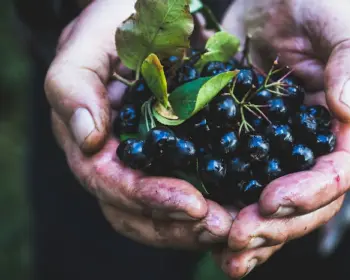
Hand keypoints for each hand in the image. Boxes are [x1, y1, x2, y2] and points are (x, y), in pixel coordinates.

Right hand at [45, 0, 232, 248]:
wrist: (158, 16)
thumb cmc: (119, 24)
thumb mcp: (91, 40)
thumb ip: (74, 83)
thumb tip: (87, 137)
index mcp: (95, 142)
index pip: (111, 184)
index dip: (147, 199)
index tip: (191, 204)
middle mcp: (123, 162)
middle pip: (140, 213)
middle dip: (180, 225)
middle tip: (222, 225)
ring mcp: (156, 164)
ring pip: (169, 213)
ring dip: (202, 226)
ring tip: (238, 225)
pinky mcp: (190, 157)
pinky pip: (202, 191)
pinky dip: (221, 205)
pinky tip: (246, 207)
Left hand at [215, 0, 349, 276]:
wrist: (279, 5)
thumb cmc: (320, 10)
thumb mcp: (344, 28)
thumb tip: (345, 109)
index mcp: (343, 131)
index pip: (337, 175)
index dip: (309, 194)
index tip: (272, 201)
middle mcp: (312, 151)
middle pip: (303, 205)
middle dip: (273, 226)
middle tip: (237, 237)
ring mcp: (278, 155)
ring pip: (270, 208)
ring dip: (249, 234)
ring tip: (224, 251)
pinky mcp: (245, 148)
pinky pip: (237, 186)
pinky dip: (223, 210)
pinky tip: (202, 228)